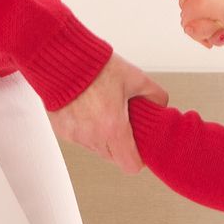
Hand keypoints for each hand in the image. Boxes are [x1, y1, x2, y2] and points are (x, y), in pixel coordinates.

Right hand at [48, 53, 168, 173]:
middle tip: (122, 122)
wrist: (62, 58)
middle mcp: (93, 136)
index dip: (138, 158)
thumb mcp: (135, 77)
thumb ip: (155, 94)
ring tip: (103, 111)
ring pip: (96, 148)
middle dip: (121, 145)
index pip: (131, 165)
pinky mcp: (62, 130)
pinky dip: (86, 129)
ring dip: (102, 137)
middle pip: (114, 158)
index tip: (138, 145)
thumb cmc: (96, 66)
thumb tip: (160, 106)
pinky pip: (80, 138)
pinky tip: (87, 108)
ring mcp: (75, 135)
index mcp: (113, 127)